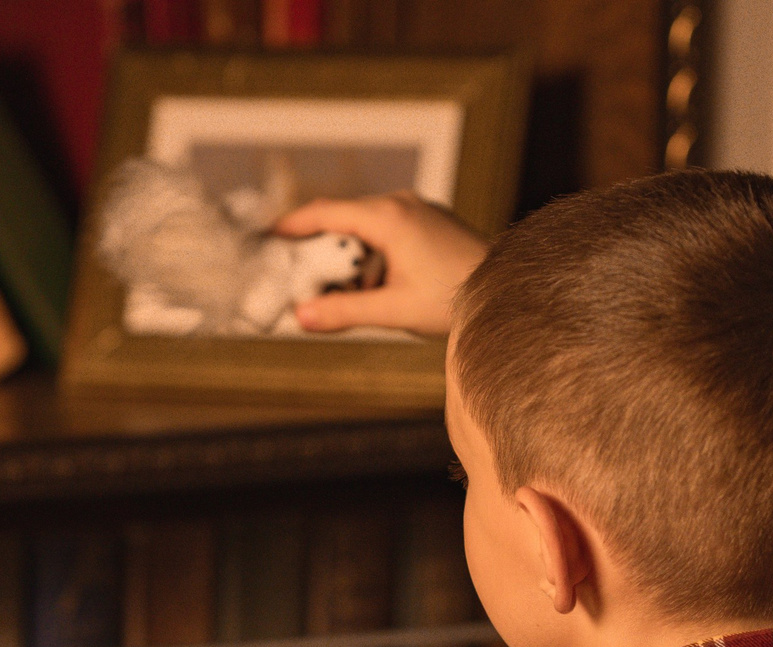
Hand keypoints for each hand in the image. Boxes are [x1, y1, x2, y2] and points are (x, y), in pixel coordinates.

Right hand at [272, 194, 487, 335]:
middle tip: (302, 281)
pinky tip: (379, 287)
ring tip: (353, 295)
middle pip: (343, 221)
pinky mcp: (427, 221)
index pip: (325, 213)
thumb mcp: (393, 309)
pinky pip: (386, 232)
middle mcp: (400, 203)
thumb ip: (344, 312)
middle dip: (321, 252)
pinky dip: (372, 256)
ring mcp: (416, 209)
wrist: (507, 289)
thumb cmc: (455, 297)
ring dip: (351, 260)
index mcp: (388, 217)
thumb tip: (301, 316)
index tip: (266, 237)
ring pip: (365, 228)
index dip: (291, 225)